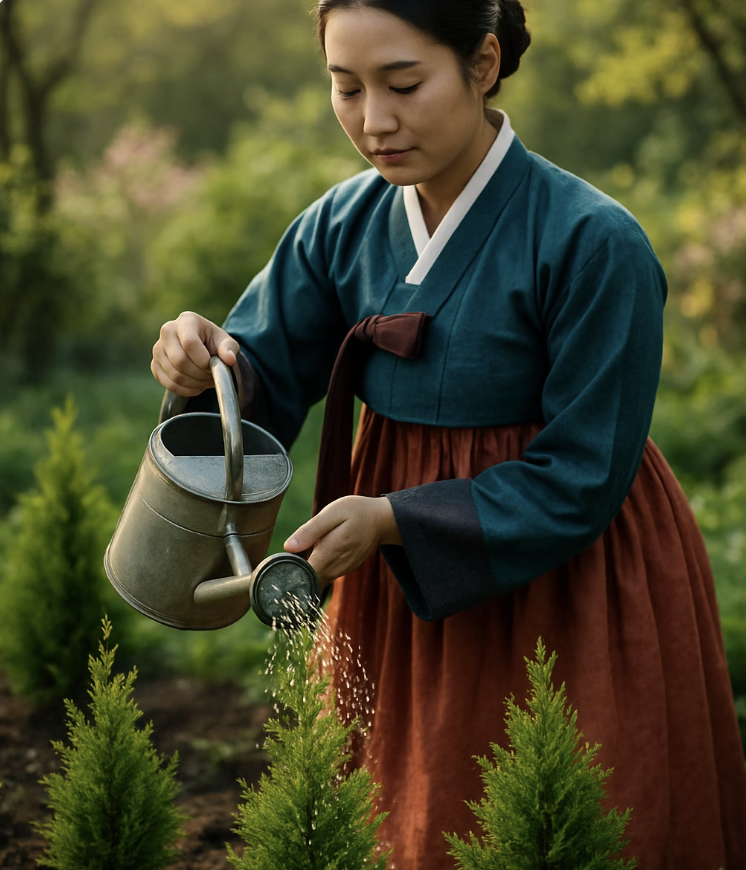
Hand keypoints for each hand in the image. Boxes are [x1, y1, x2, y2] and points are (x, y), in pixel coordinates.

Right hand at [151, 311, 239, 396]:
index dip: (203, 360)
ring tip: (205, 379)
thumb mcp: (226, 342)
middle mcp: (167, 331)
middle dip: (199, 374)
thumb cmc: (214, 343)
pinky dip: (185, 390)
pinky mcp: (155, 365)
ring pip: (175, 374)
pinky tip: (196, 386)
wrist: (201, 348)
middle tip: (211, 375)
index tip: (212, 366)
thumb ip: (229, 349)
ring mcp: (158, 349)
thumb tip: (230, 359)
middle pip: (180, 360)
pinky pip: (168, 384)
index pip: (189, 343)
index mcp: (187, 321)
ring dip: (194, 383)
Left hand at [284, 496, 401, 588]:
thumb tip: (287, 547)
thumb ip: (310, 531)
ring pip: (317, 579)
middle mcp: (336, 567)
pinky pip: (326, 575)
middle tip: (281, 565)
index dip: (288, 574)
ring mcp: (342, 570)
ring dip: (305, 573)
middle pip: (308, 581)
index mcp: (329, 553)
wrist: (383, 520)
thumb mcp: (333, 513)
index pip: (303, 575)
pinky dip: (317, 570)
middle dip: (294, 575)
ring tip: (295, 560)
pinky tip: (311, 557)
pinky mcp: (345, 569)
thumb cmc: (356, 512)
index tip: (277, 569)